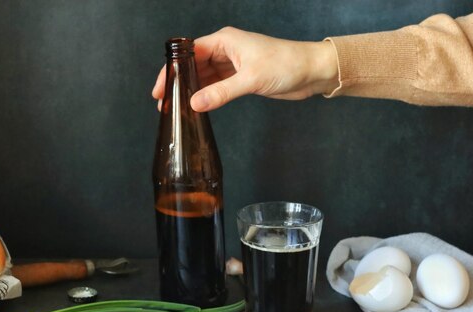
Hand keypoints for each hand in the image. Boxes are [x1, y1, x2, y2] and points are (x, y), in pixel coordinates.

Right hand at [152, 27, 338, 111]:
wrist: (311, 72)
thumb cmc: (286, 64)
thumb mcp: (250, 79)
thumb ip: (221, 93)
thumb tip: (195, 104)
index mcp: (225, 41)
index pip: (189, 53)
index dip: (171, 70)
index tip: (161, 88)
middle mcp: (227, 50)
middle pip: (193, 66)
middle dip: (179, 83)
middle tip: (165, 104)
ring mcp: (234, 65)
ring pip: (205, 77)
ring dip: (192, 91)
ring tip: (177, 108)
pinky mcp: (242, 78)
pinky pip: (218, 86)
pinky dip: (208, 96)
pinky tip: (198, 106)